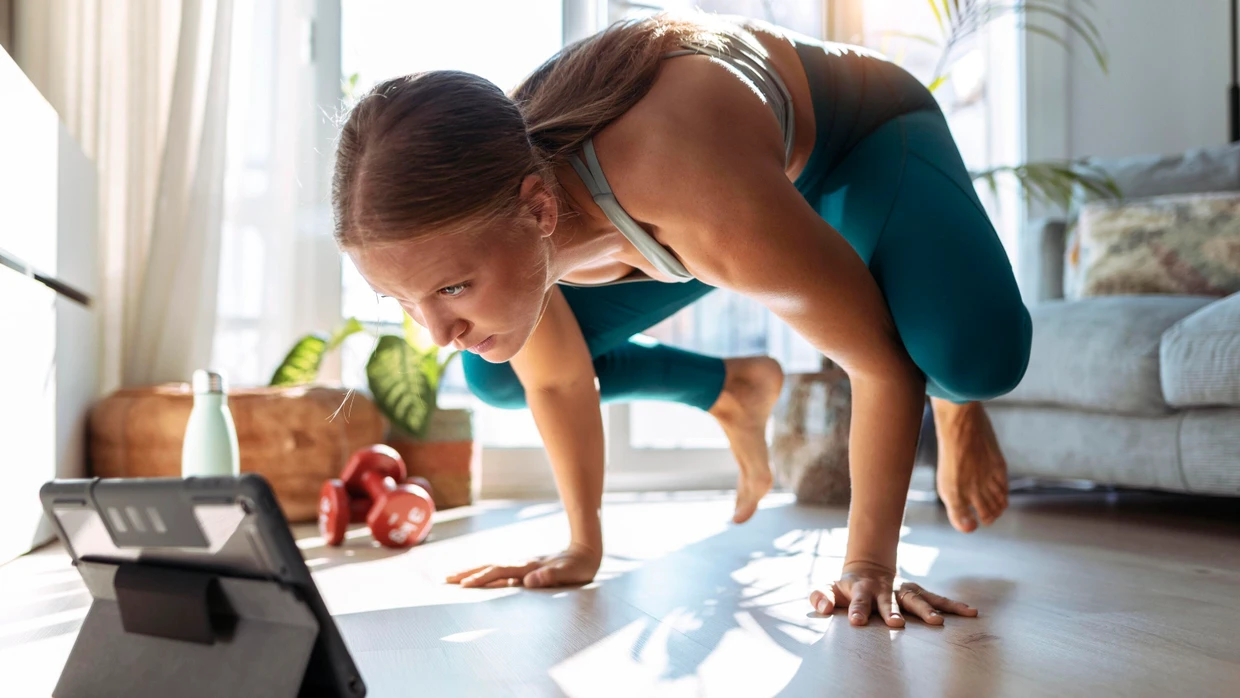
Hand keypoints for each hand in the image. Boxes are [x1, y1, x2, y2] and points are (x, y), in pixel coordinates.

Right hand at [445, 543, 601, 589]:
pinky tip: (480, 580)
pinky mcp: (527, 570)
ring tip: (454, 577)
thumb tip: (530, 581)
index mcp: (529, 566)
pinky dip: (486, 576)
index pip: (500, 572)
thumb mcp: (570, 573)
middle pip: (490, 567)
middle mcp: (523, 565)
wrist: (586, 550)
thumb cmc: (580, 565)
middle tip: (446, 579)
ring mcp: (523, 566)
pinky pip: (501, 573)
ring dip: (473, 572)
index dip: (482, 578)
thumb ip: (551, 575)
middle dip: (468, 573)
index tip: (464, 585)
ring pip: (493, 569)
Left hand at [808, 562, 977, 626]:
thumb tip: (821, 607)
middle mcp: (885, 589)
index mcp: (862, 589)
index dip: (858, 610)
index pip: (859, 600)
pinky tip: (970, 612)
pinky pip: (937, 599)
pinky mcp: (917, 593)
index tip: (856, 622)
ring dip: (926, 610)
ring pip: (916, 599)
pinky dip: (953, 606)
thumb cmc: (847, 586)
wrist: (868, 567)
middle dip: (894, 612)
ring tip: (938, 623)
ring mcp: (903, 590)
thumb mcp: (829, 587)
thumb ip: (821, 596)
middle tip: (896, 624)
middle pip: (890, 600)